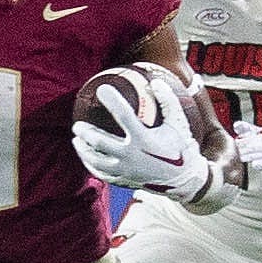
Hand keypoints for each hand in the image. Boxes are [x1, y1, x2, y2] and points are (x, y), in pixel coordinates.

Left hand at [73, 77, 210, 201]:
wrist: (185, 180)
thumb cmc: (180, 147)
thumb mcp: (178, 122)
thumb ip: (168, 100)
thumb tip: (155, 81)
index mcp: (145, 139)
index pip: (123, 115)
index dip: (111, 100)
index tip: (101, 88)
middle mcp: (132, 156)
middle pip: (100, 142)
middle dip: (85, 132)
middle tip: (78, 125)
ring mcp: (126, 170)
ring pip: (96, 160)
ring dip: (83, 150)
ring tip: (76, 140)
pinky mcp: (124, 181)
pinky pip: (101, 174)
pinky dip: (91, 165)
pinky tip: (86, 157)